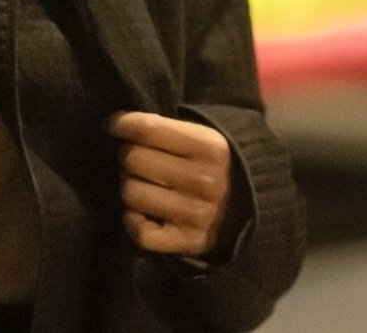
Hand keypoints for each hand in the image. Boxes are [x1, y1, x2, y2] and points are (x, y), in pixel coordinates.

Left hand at [107, 111, 235, 257]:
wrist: (251, 206)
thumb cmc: (214, 164)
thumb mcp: (202, 137)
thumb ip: (164, 128)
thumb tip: (116, 125)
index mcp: (209, 147)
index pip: (148, 130)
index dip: (123, 125)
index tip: (115, 126)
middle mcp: (204, 180)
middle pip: (134, 160)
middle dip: (130, 157)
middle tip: (140, 161)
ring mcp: (195, 214)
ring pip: (131, 194)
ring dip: (131, 187)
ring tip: (144, 185)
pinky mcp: (187, 241)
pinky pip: (141, 232)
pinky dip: (134, 221)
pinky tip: (143, 212)